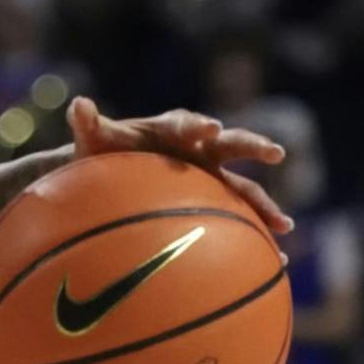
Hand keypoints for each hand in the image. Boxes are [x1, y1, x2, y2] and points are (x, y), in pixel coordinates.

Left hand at [67, 96, 292, 234]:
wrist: (111, 175)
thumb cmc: (101, 153)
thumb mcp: (92, 140)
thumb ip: (87, 124)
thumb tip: (79, 104)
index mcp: (170, 130)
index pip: (185, 123)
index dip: (197, 125)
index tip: (209, 128)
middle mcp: (198, 150)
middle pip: (230, 145)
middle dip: (251, 146)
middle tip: (274, 152)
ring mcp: (209, 177)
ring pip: (243, 187)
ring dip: (264, 203)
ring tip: (284, 224)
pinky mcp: (213, 201)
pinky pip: (240, 218)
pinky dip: (256, 235)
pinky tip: (276, 259)